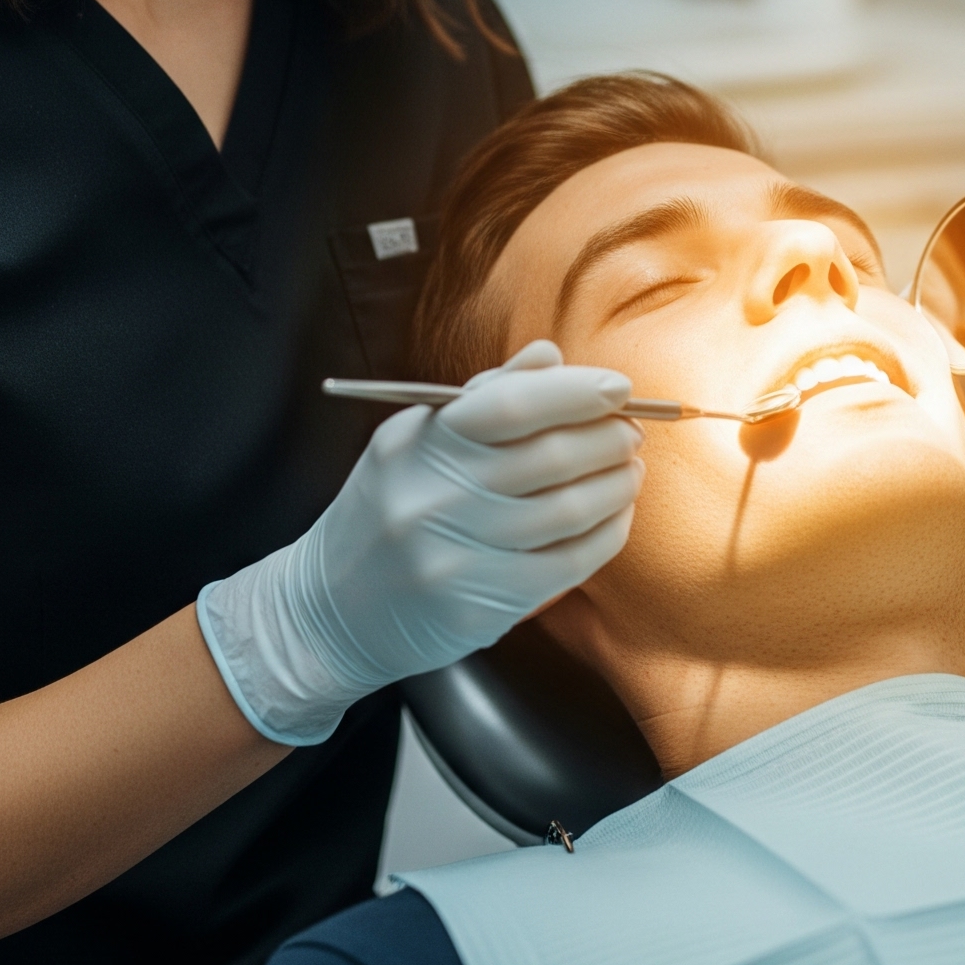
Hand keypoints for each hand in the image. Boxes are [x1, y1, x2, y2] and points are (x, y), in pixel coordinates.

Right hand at [197, 341, 640, 744]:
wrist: (334, 608)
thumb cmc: (386, 508)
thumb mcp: (415, 440)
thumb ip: (485, 396)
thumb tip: (551, 356)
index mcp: (420, 445)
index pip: (510, 406)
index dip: (575, 393)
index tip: (618, 387)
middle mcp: (434, 500)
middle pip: (549, 458)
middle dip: (606, 437)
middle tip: (630, 430)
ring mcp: (457, 558)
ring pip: (568, 512)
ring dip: (616, 485)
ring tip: (630, 469)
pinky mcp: (482, 608)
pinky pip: (567, 565)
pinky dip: (607, 534)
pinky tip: (616, 516)